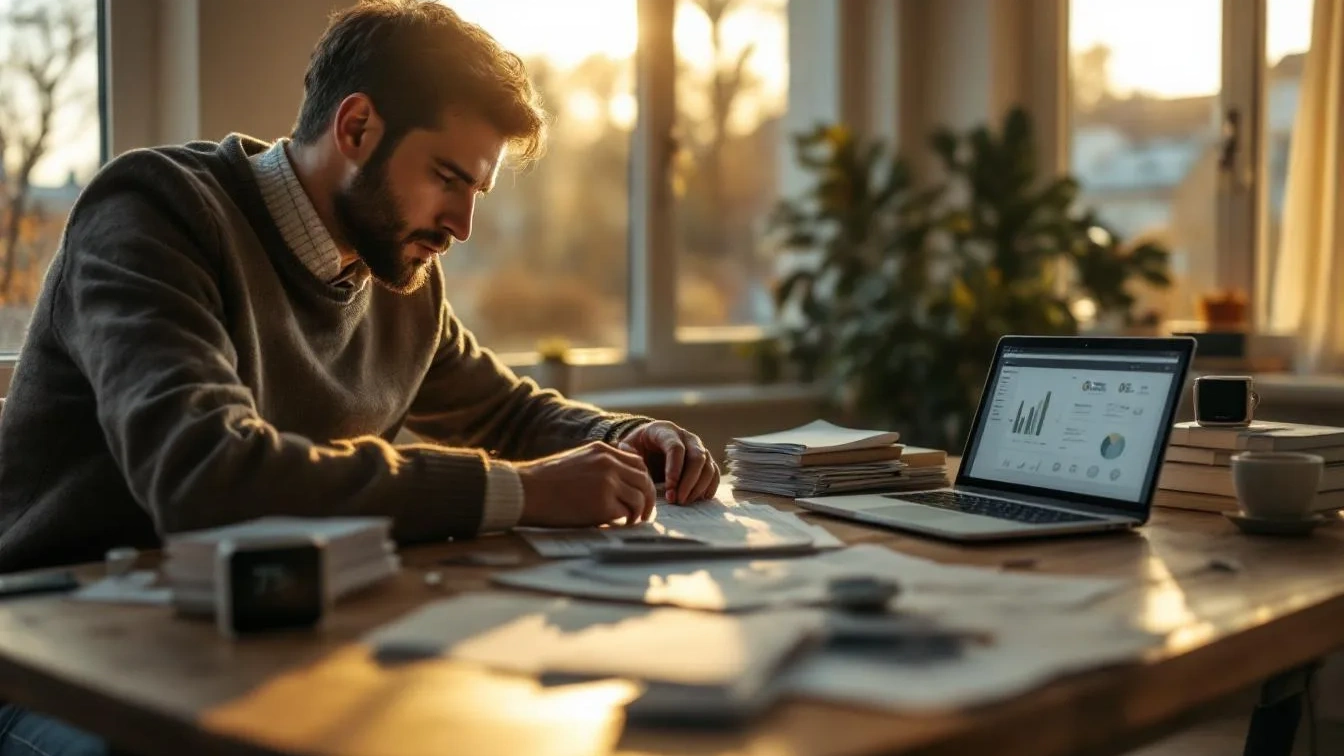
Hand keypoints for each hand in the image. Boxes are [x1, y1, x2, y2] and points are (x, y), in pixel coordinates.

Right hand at [515, 442, 657, 526]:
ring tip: (630, 522)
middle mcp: (609, 463)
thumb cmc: (545, 481)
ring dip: (639, 513)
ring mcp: (608, 482)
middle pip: (645, 480)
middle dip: (648, 498)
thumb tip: (618, 481)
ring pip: (641, 498)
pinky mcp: (603, 504)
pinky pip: (626, 513)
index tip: (639, 494)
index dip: (642, 480)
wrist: (526, 491)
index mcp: (603, 450)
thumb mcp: (577, 460)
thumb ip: (599, 464)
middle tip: (643, 513)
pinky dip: (625, 521)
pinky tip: (617, 525)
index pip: (638, 463)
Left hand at [618, 421, 720, 503]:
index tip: (669, 488)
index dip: (674, 469)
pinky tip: (700, 498)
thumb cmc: (638, 446)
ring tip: (684, 501)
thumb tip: (638, 468)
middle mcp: (687, 437)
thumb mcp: (628, 446)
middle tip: (678, 500)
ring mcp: (699, 448)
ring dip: (699, 487)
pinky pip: (714, 473)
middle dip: (689, 481)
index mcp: (666, 431)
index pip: (676, 448)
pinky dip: (710, 486)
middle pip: (697, 457)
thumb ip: (628, 454)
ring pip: (708, 466)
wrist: (650, 443)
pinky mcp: (706, 460)